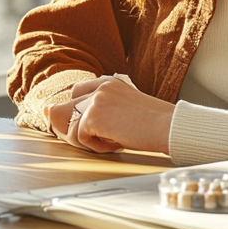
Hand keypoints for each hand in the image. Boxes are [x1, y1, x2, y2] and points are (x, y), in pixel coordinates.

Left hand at [45, 76, 174, 154]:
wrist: (167, 126)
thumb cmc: (151, 123)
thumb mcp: (122, 108)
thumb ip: (99, 109)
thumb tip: (60, 116)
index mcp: (108, 82)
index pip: (75, 93)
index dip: (78, 112)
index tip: (91, 126)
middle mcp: (99, 87)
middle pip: (64, 108)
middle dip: (71, 127)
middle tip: (93, 138)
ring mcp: (95, 100)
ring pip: (70, 126)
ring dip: (88, 140)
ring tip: (112, 140)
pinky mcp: (93, 116)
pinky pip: (80, 137)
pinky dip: (96, 146)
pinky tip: (116, 143)